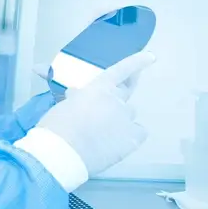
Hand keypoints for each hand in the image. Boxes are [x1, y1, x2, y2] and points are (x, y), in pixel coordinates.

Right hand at [34, 51, 154, 175]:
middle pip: (126, 92)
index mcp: (98, 88)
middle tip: (111, 101)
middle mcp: (117, 101)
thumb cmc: (57, 124)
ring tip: (104, 130)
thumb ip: (73, 96)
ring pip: (129, 114)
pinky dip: (131, 134)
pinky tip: (118, 141)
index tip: (151, 56)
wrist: (64, 151)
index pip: (122, 70)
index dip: (137, 62)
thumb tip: (75, 93)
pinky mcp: (132, 139)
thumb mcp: (62, 104)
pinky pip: (138, 132)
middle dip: (123, 91)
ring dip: (119, 118)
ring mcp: (126, 120)